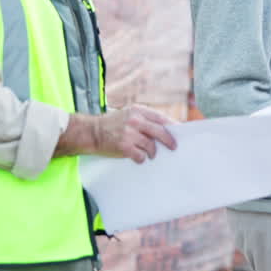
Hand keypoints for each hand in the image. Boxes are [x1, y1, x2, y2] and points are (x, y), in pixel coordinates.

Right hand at [60, 104, 177, 163]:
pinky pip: (140, 156)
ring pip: (150, 145)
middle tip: (174, 147)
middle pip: (160, 131)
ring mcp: (129, 133)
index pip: (160, 118)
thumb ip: (144, 119)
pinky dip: (141, 159)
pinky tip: (139, 158)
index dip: (172, 126)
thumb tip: (165, 129)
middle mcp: (135, 120)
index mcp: (138, 110)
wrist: (91, 132)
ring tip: (150, 154)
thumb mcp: (128, 114)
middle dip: (169, 141)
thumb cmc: (111, 125)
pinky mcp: (124, 146)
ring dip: (152, 152)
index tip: (179, 132)